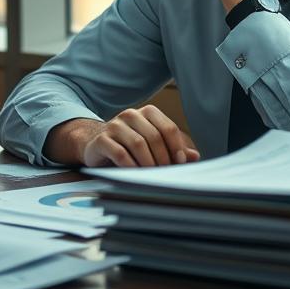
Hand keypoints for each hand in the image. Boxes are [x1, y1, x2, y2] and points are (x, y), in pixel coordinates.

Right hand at [46, 106, 200, 166]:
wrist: (95, 145)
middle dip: (163, 158)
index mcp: (147, 112)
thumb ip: (172, 149)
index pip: (168, 128)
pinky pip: (120, 153)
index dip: (176, 147)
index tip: (180, 163)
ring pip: (138, 144)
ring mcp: (114, 125)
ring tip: (151, 176)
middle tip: (166, 174)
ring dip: (148, 163)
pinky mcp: (102, 140)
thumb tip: (194, 156)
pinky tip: (135, 174)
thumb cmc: (129, 146)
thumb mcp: (152, 146)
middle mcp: (130, 115)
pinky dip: (131, 166)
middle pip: (154, 137)